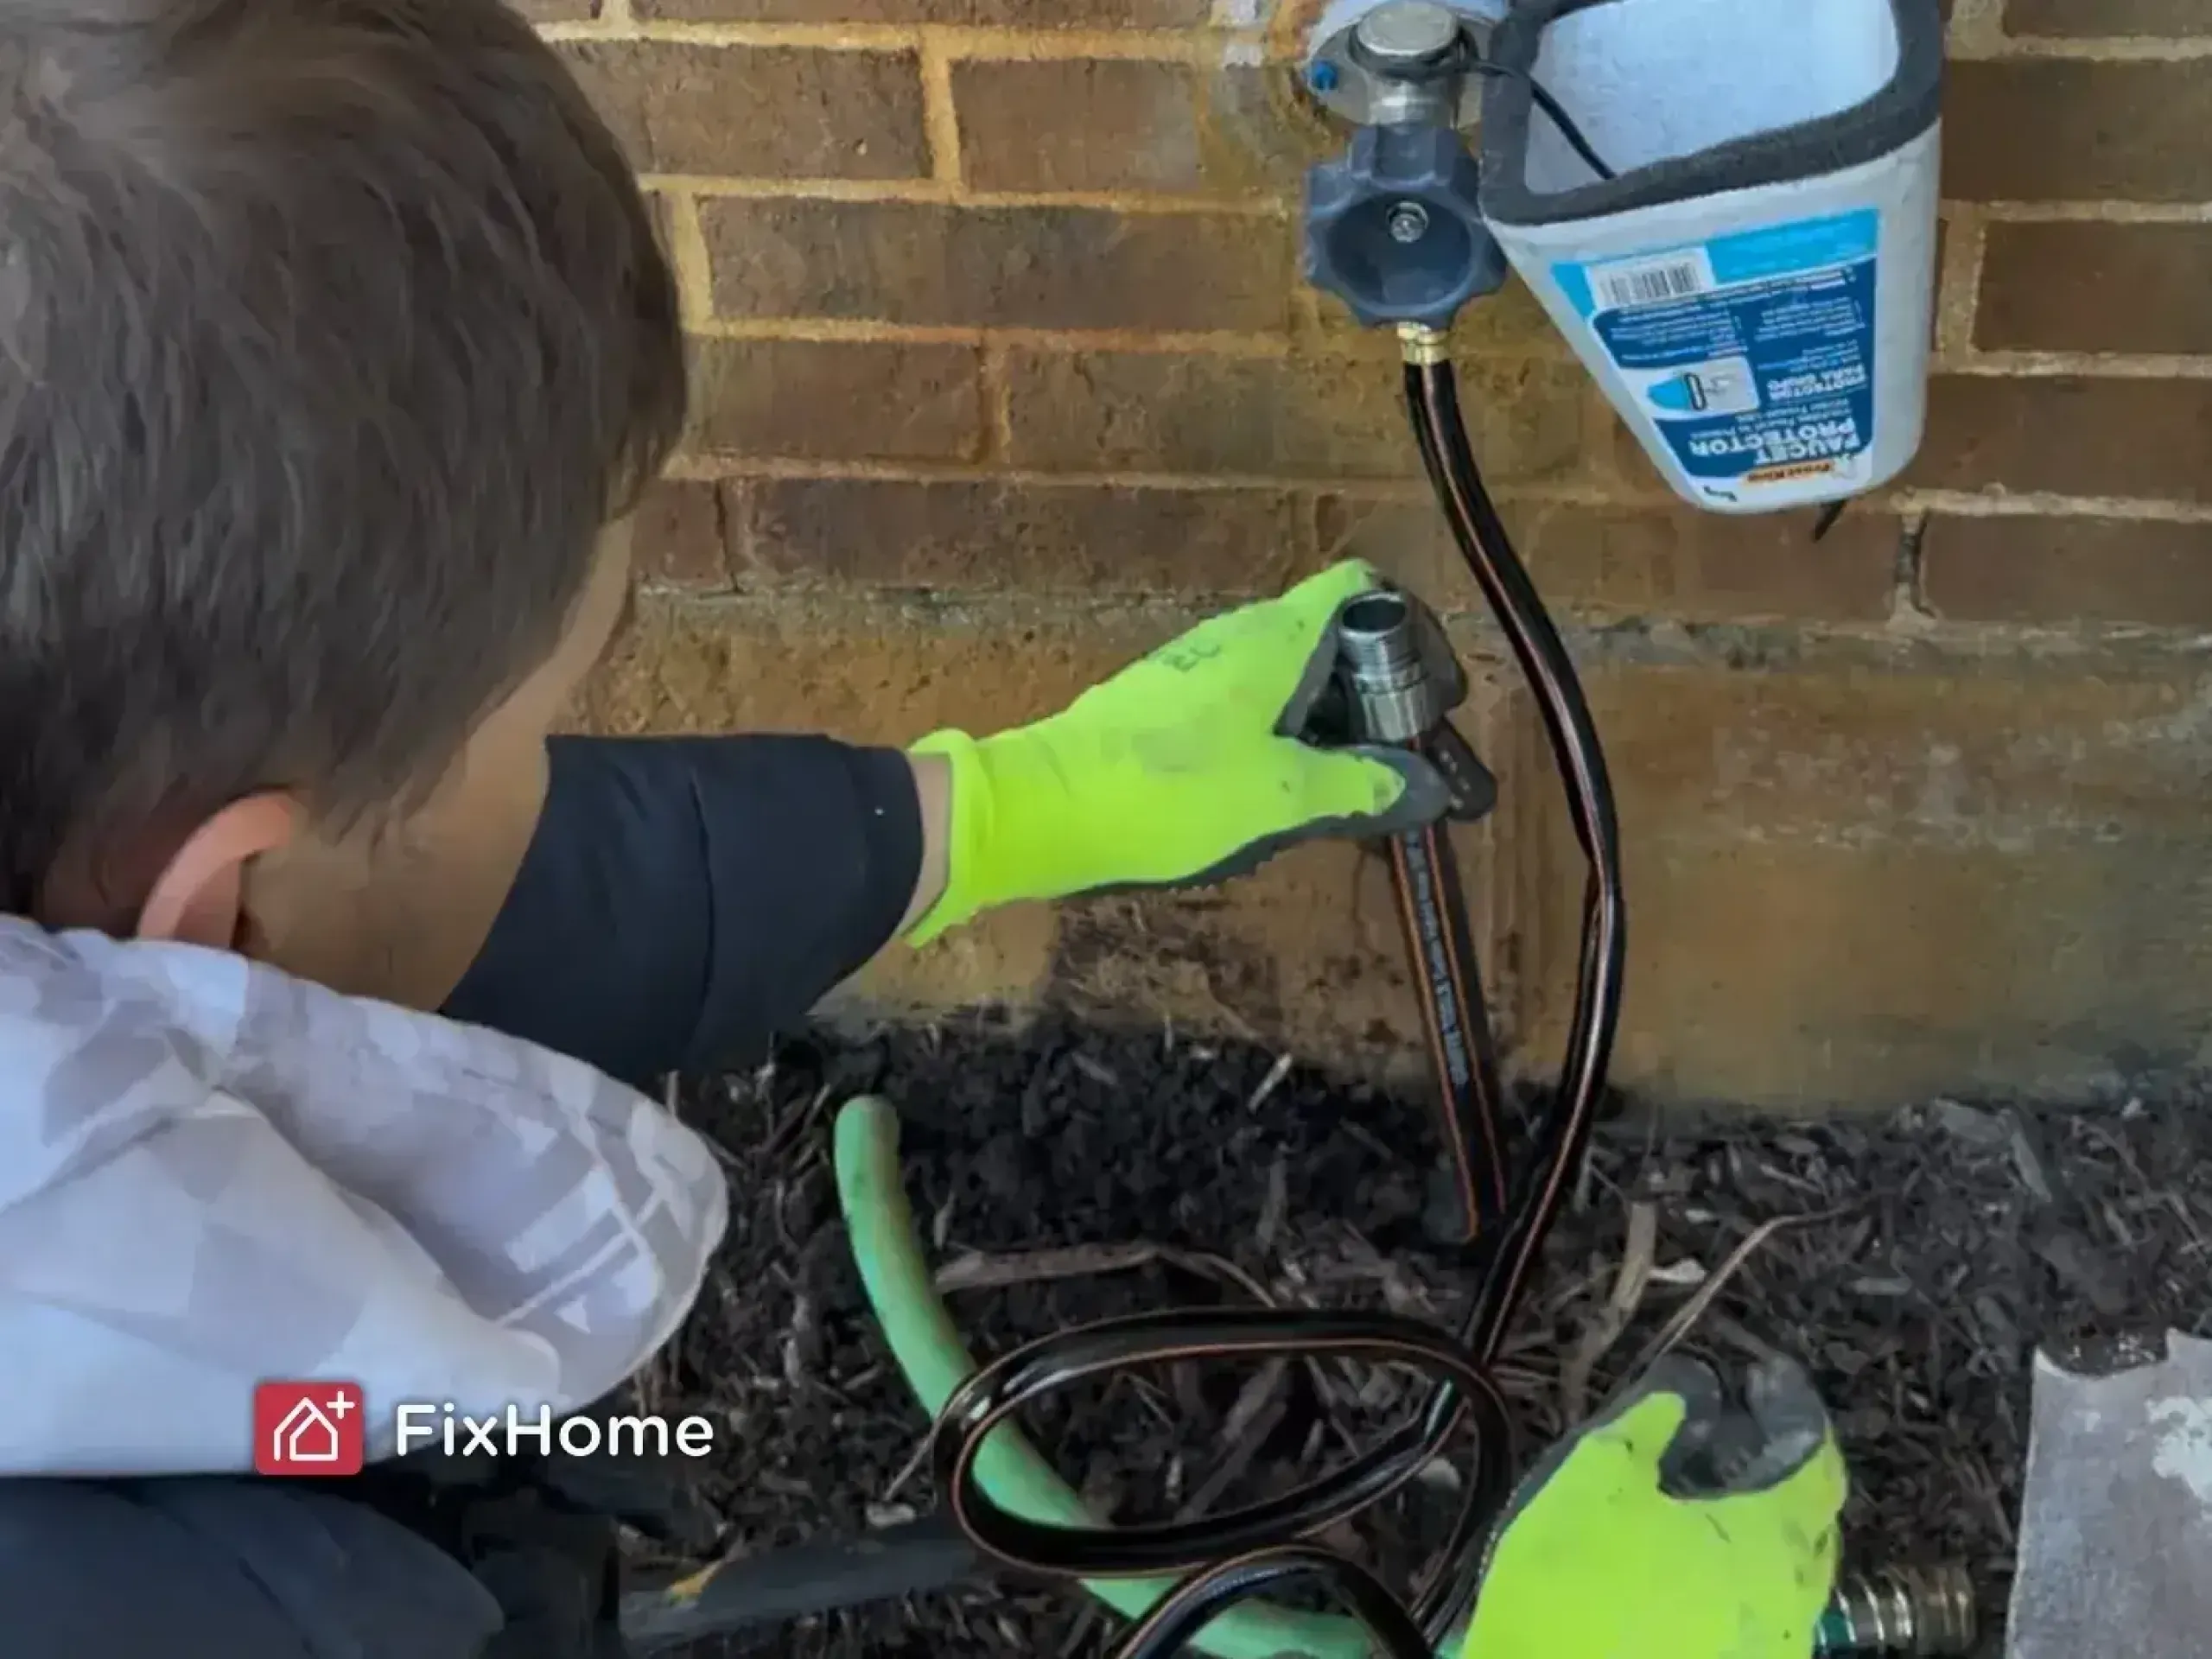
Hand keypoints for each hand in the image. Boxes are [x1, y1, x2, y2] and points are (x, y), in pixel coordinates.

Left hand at [905, 561, 1454, 943]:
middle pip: (1329, 638)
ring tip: (1358, 785)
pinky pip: (1246, 706)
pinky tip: (1286, 792)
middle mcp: (1236, 637)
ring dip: (1330, 721)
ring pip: (1286, 677)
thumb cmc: (1172, 790)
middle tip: (1410, 756)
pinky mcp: (1163, 706)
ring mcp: (1194, 669)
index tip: (1436, 691)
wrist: (1046, 806)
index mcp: (1275, 639)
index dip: (1410, 627)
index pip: (1361, 587)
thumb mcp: (1282, 798)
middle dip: (1378, 691)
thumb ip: (1360, 786)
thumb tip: (1430, 785)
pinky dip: (1284, 736)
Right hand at [1463, 1356, 1846, 1658]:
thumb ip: (1650, 1425)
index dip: (1798, 1415)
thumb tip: (1687, 1391)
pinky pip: (1762, 1616)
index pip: (1819, 1466)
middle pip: (1815, 1527)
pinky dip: (1743, 1578)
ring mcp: (1770, 1648)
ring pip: (1790, 1578)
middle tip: (1740, 1441)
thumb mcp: (1596, 1476)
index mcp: (1767, 1539)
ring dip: (1764, 1534)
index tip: (1764, 1382)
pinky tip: (1693, 1568)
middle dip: (1786, 1478)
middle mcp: (1789, 1599)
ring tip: (1712, 1505)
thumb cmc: (1576, 1578)